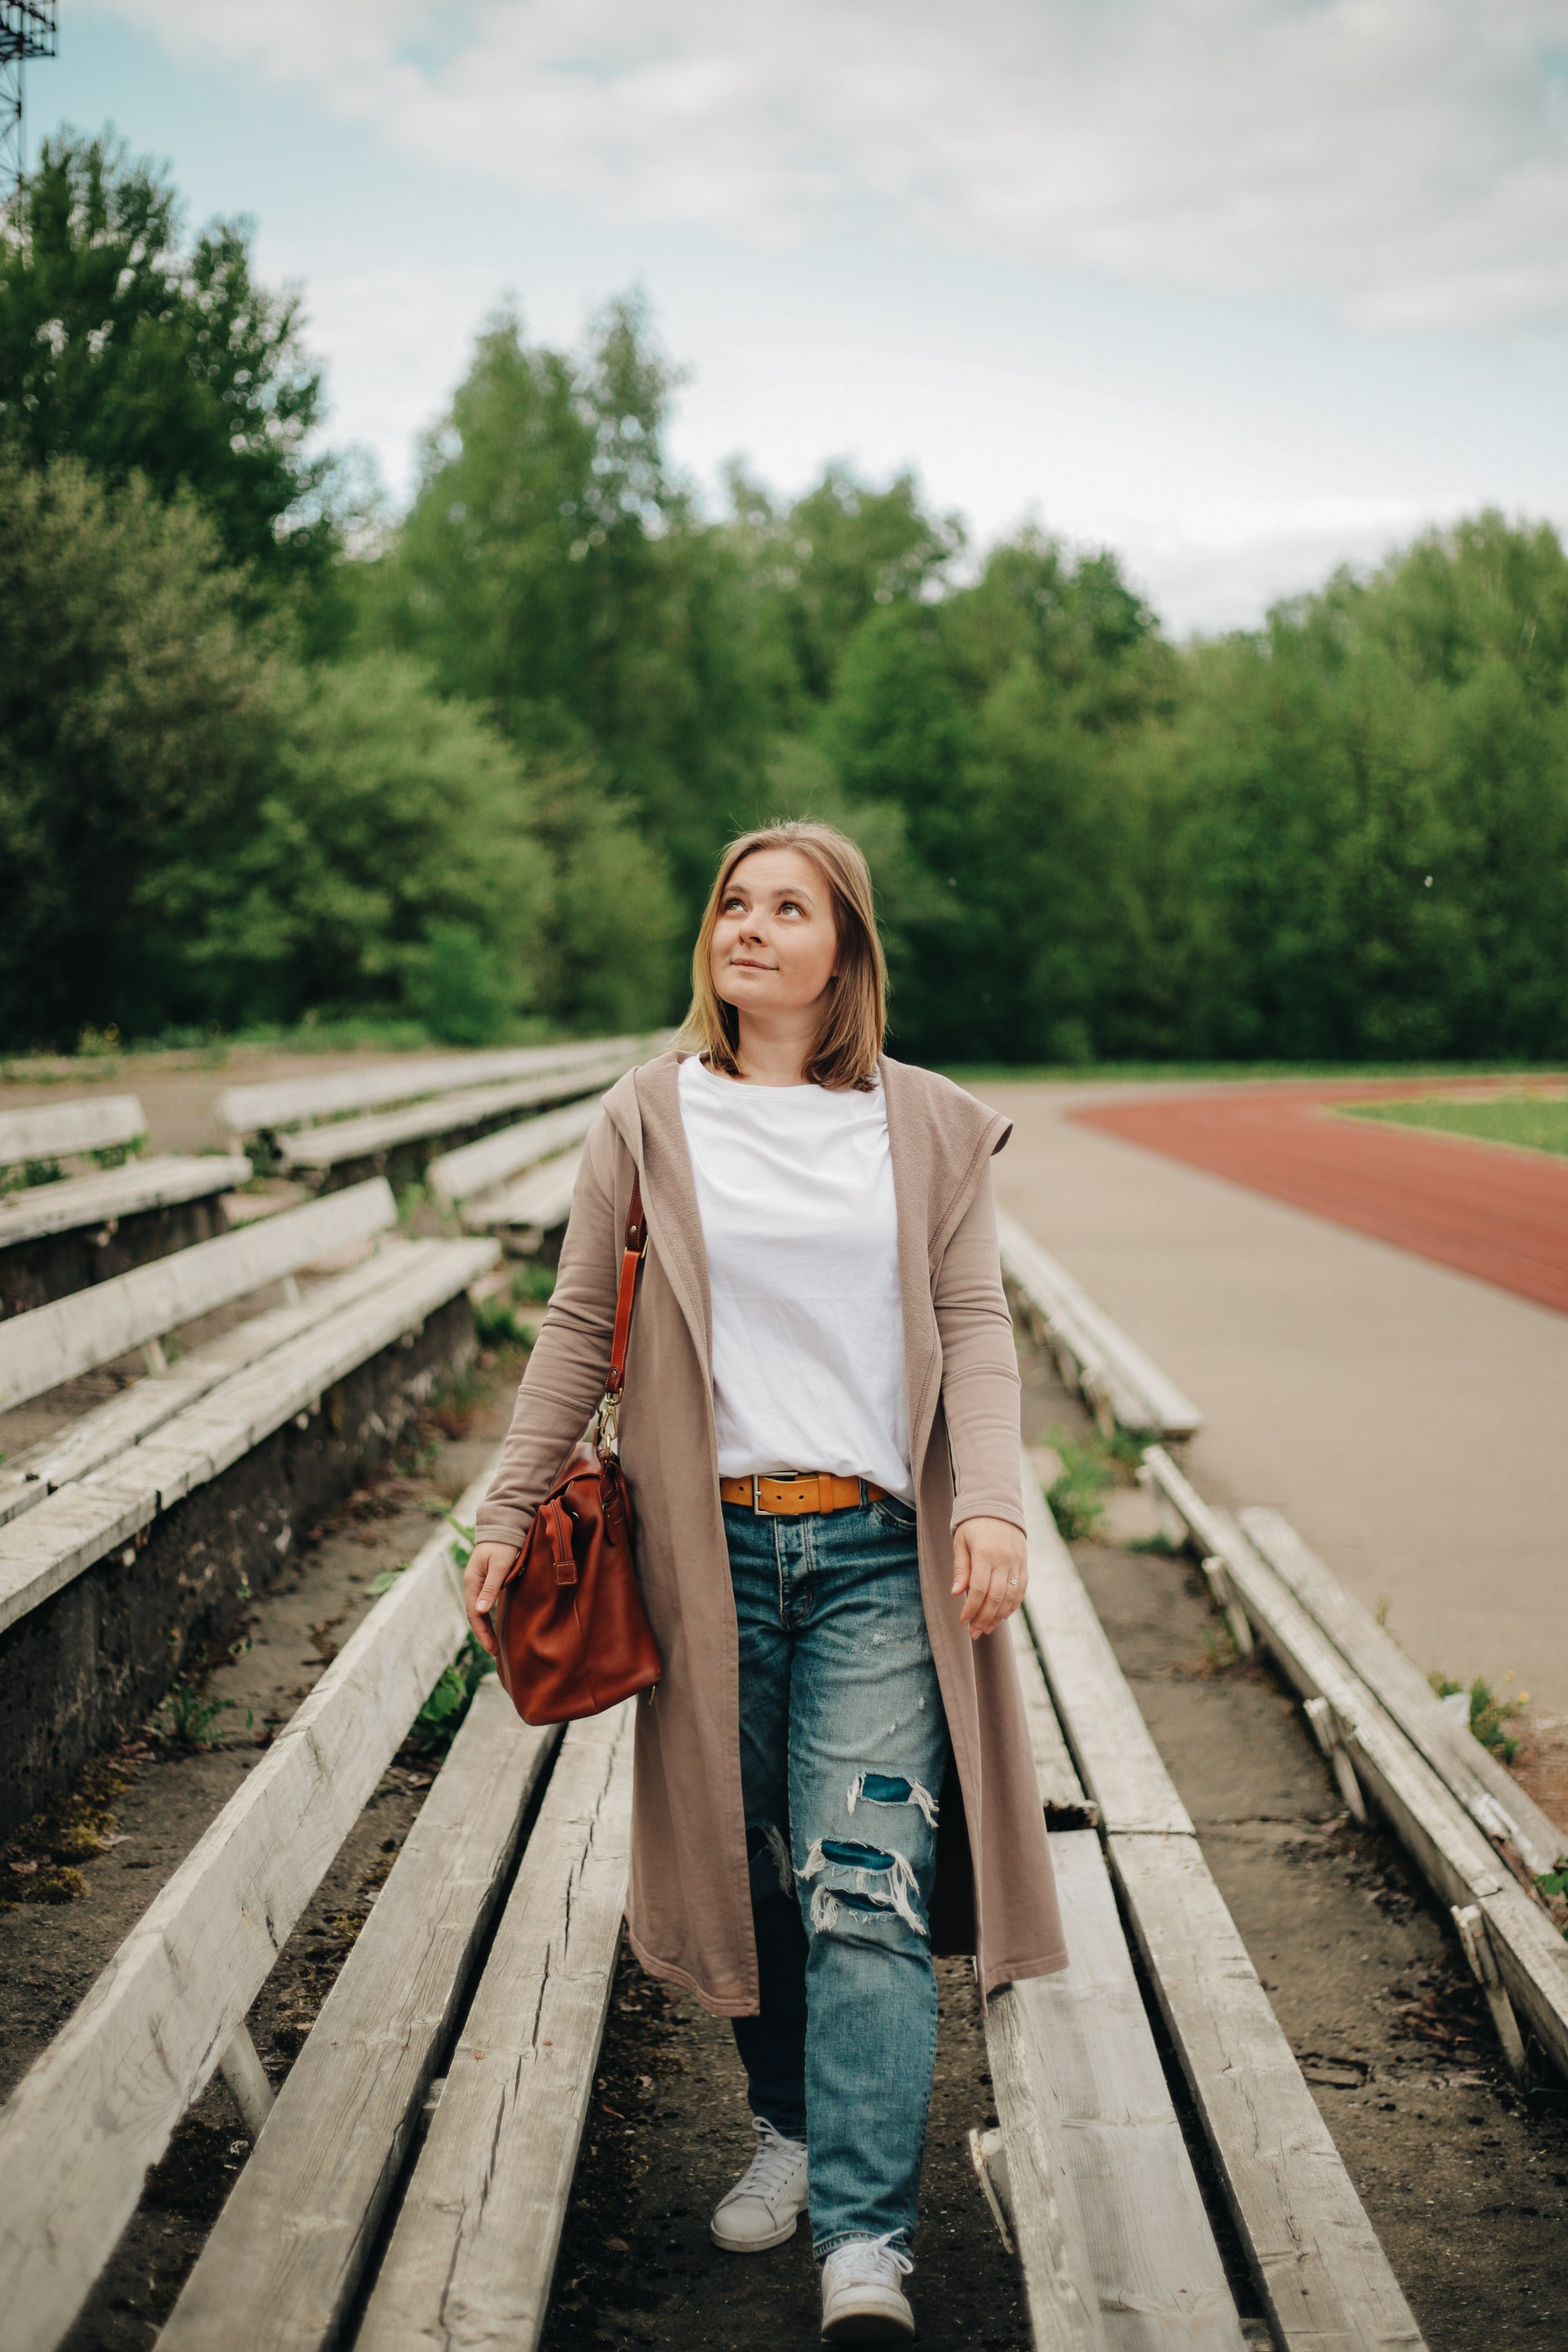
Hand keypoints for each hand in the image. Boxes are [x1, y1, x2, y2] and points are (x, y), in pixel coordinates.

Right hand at [464, 1540, 520, 1656]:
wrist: (504, 1526)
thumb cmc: (504, 1544)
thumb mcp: (499, 1565)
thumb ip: (491, 1588)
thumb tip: (481, 1612)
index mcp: (472, 1581)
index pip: (474, 1614)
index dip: (482, 1633)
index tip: (492, 1649)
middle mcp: (472, 1584)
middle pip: (474, 1615)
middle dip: (483, 1634)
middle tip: (495, 1652)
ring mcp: (478, 1582)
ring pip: (479, 1610)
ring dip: (485, 1627)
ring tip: (494, 1644)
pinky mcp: (486, 1580)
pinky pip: (484, 1603)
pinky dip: (488, 1616)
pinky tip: (495, 1624)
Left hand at [951, 1516, 1027, 1640]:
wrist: (998, 1508)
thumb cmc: (973, 1526)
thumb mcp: (961, 1542)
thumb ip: (961, 1568)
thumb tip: (956, 1593)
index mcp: (985, 1553)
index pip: (979, 1589)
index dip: (971, 1608)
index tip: (963, 1621)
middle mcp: (1004, 1559)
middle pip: (996, 1597)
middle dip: (984, 1618)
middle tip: (974, 1632)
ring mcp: (1017, 1562)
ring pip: (1010, 1596)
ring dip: (998, 1616)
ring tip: (987, 1628)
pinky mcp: (1024, 1564)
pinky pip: (1021, 1589)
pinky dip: (1013, 1605)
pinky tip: (1002, 1616)